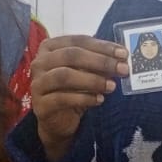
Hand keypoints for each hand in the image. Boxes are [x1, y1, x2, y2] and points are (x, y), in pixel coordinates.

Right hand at [29, 35, 128, 161]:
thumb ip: (99, 63)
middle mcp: (39, 62)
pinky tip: (99, 100)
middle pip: (71, 55)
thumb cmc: (73, 90)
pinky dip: (84, 98)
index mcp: (50, 48)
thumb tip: (122, 58)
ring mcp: (37, 83)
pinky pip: (62, 99)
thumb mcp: (86, 72)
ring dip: (92, 80)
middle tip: (122, 69)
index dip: (102, 46)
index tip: (124, 53)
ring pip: (64, 76)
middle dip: (100, 61)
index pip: (78, 41)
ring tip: (112, 86)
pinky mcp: (40, 105)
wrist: (58, 121)